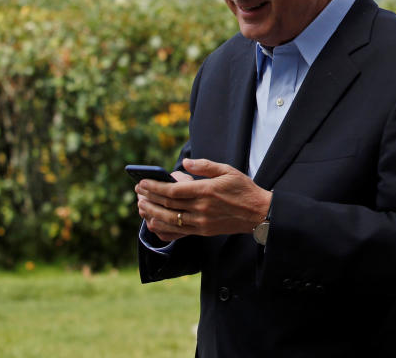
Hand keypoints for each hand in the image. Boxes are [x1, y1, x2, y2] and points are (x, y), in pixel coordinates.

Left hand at [136, 158, 271, 241]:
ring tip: (141, 206)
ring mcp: (201, 223)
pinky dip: (163, 229)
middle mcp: (202, 209)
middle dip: (149, 198)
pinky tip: (153, 224)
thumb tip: (185, 162)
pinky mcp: (203, 232)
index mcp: (207, 191)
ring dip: (152, 214)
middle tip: (137, 192)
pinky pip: (178, 233)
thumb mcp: (227, 170)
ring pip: (170, 220)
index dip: (155, 187)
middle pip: (168, 205)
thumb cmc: (243, 189)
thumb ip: (205, 166)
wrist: (258, 213)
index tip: (142, 182)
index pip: (173, 191)